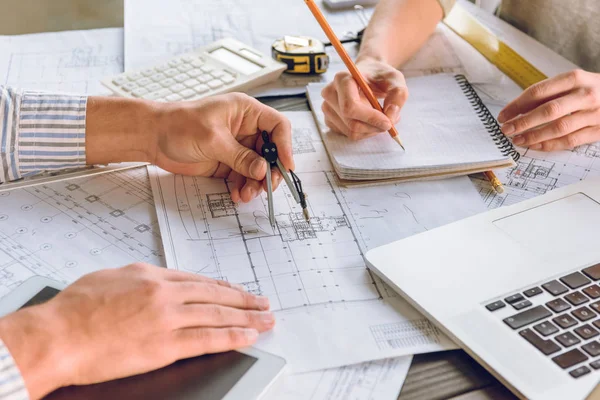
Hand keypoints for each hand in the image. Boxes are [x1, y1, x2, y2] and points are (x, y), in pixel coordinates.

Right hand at [0, 263, 273, 398]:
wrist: (58, 336)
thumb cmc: (75, 309)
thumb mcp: (110, 277)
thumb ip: (140, 278)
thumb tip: (157, 280)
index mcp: (152, 275)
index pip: (198, 280)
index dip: (222, 287)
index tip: (237, 291)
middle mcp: (166, 293)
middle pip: (216, 294)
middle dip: (244, 299)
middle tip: (264, 302)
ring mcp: (169, 318)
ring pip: (218, 315)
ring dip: (247, 317)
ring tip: (265, 319)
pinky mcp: (166, 345)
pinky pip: (209, 339)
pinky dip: (233, 336)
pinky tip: (248, 336)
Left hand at [86, 93, 293, 203]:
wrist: (153, 137)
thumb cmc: (179, 125)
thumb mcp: (213, 139)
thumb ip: (240, 156)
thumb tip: (262, 170)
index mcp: (246, 112)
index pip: (277, 126)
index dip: (285, 146)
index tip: (286, 166)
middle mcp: (244, 128)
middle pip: (270, 151)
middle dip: (270, 171)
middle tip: (267, 187)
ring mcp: (236, 146)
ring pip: (258, 168)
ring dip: (256, 183)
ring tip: (247, 195)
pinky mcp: (226, 162)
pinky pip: (243, 177)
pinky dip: (243, 187)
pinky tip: (238, 195)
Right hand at [321, 58, 407, 139]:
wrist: (368, 74)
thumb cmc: (380, 75)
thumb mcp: (396, 80)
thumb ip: (398, 95)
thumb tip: (390, 116)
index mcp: (342, 79)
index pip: (351, 106)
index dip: (370, 118)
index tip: (388, 123)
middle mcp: (330, 93)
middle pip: (351, 123)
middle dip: (374, 127)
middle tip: (390, 122)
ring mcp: (327, 108)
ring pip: (351, 132)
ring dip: (371, 130)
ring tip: (382, 117)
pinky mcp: (329, 119)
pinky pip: (349, 134)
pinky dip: (364, 132)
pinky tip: (370, 120)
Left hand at [498, 69, 599, 150]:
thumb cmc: (590, 90)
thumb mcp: (572, 83)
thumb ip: (547, 94)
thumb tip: (515, 110)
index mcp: (575, 78)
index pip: (539, 92)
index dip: (517, 105)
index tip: (503, 115)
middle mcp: (586, 95)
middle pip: (548, 110)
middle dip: (522, 122)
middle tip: (506, 129)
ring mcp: (595, 113)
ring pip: (559, 128)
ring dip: (534, 136)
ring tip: (517, 140)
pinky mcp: (599, 130)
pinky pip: (571, 140)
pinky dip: (550, 145)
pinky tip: (536, 146)